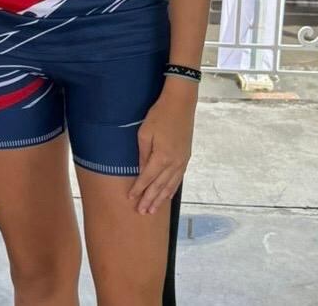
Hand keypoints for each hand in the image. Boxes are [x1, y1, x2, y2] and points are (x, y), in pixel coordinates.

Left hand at [128, 80, 196, 213]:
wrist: (181, 104)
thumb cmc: (159, 115)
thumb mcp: (144, 133)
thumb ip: (143, 155)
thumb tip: (141, 171)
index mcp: (161, 157)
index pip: (147, 179)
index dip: (138, 190)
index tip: (130, 199)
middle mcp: (173, 163)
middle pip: (159, 187)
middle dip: (149, 200)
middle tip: (141, 212)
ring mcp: (182, 162)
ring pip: (170, 186)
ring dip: (161, 199)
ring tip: (152, 210)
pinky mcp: (186, 158)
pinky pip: (178, 179)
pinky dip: (171, 189)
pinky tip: (167, 195)